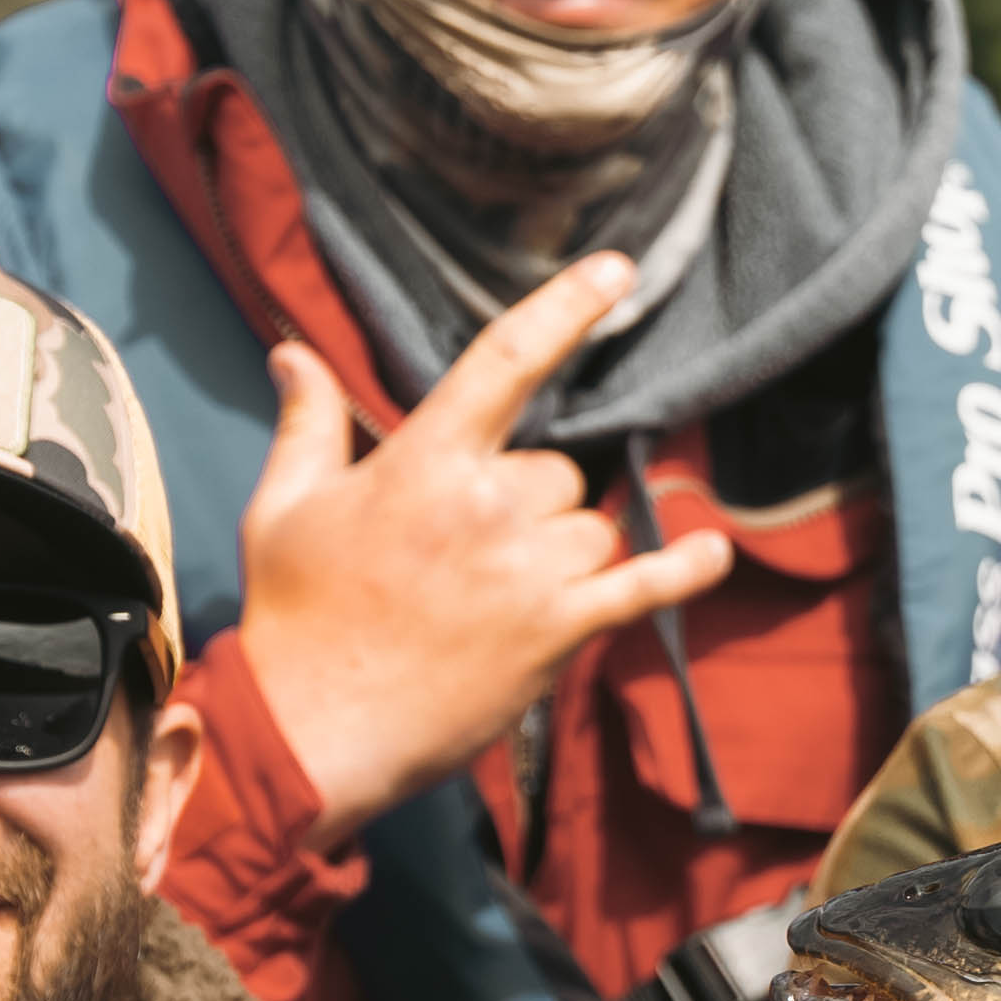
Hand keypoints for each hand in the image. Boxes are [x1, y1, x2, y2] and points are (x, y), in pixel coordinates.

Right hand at [231, 252, 737, 839]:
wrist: (311, 731)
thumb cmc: (296, 615)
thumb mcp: (286, 506)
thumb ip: (308, 423)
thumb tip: (292, 353)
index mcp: (423, 462)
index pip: (506, 360)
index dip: (566, 307)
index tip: (617, 269)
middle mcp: (487, 506)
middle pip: (556, 471)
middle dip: (525, 503)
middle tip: (461, 559)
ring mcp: (529, 571)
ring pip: (589, 527)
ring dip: (560, 551)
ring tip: (490, 599)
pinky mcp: (557, 632)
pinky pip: (640, 585)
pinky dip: (683, 569)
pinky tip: (715, 549)